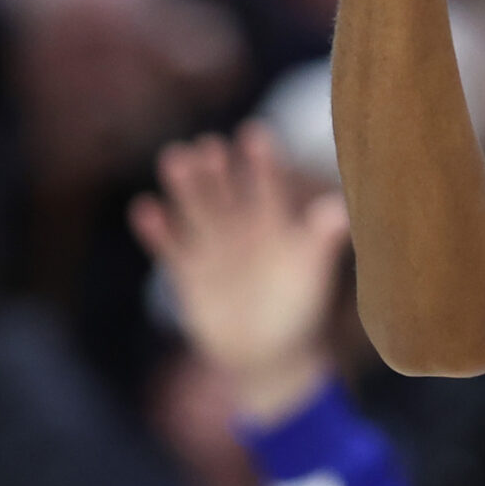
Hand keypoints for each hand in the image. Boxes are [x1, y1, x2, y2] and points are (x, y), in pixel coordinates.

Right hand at [131, 124, 350, 423]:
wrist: (269, 353)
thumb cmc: (298, 309)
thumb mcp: (311, 273)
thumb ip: (321, 240)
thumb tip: (339, 210)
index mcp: (276, 223)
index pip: (270, 185)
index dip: (263, 161)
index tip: (256, 133)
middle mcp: (241, 227)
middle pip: (226, 191)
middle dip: (216, 169)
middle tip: (208, 146)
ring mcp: (212, 246)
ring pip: (196, 210)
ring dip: (186, 186)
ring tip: (176, 158)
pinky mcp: (188, 271)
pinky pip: (170, 247)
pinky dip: (158, 230)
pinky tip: (145, 209)